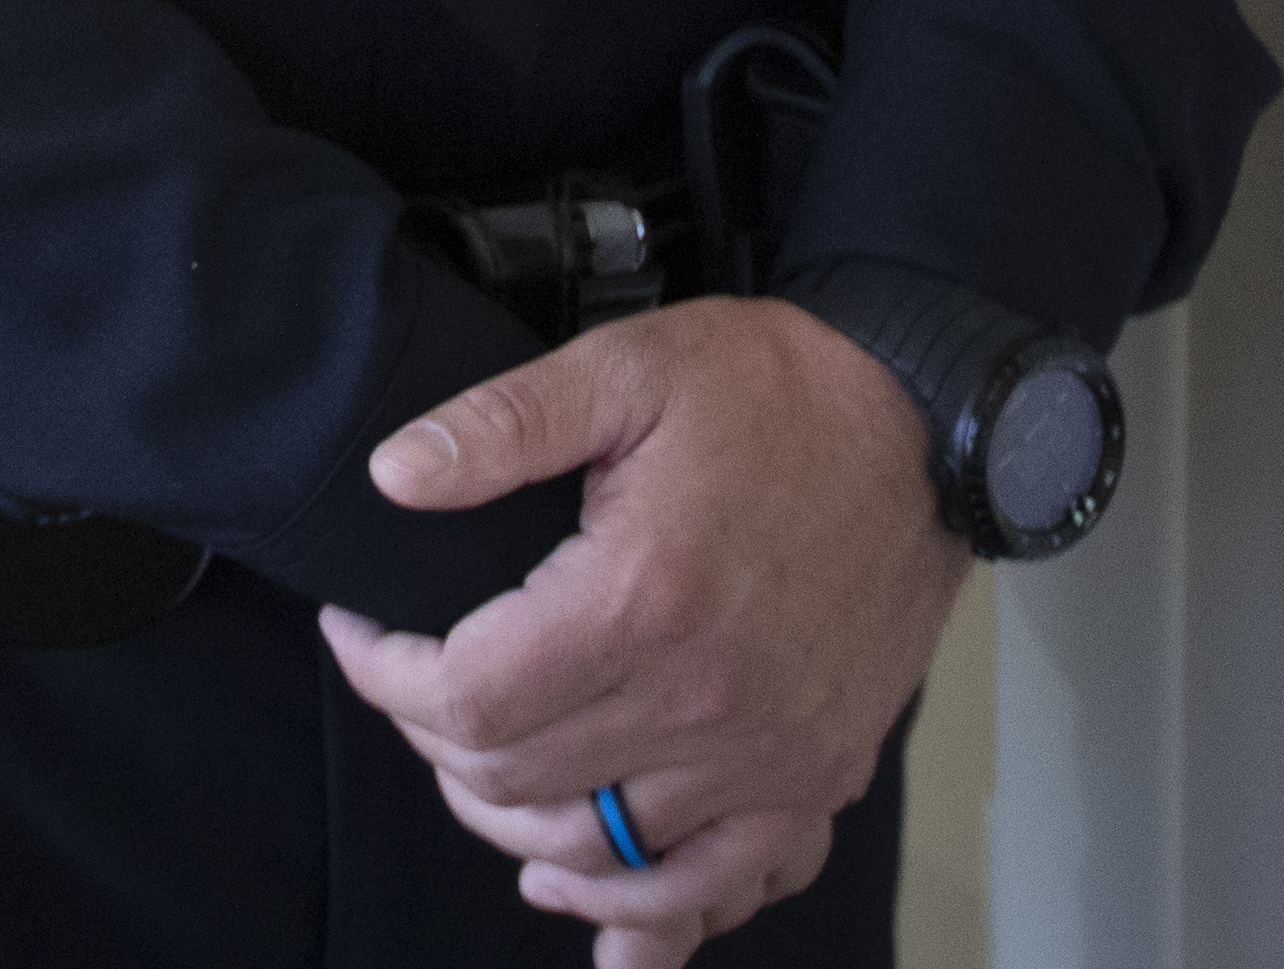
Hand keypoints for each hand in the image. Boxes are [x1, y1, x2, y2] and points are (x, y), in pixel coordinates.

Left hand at [318, 296, 967, 966]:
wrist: (924, 427)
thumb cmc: (772, 392)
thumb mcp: (624, 369)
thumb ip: (499, 425)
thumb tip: (391, 475)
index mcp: (641, 602)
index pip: (468, 700)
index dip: (384, 676)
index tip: (359, 632)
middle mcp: (707, 701)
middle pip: (518, 785)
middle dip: (436, 744)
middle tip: (416, 684)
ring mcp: (771, 756)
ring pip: (604, 853)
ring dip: (518, 825)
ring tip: (476, 772)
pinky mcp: (820, 777)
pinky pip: (727, 886)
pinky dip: (654, 915)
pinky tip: (598, 912)